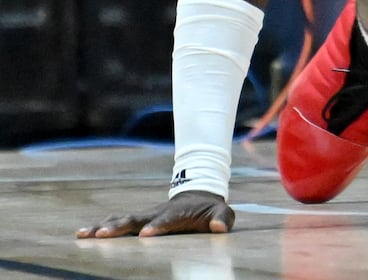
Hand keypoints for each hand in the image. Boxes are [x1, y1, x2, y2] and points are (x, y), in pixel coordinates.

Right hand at [76, 191, 234, 238]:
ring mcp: (145, 215)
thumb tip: (219, 227)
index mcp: (176, 214)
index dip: (157, 227)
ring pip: (121, 219)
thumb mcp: (222, 213)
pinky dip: (100, 226)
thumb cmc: (209, 209)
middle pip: (136, 219)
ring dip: (103, 226)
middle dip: (120, 227)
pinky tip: (83, 233)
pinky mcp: (137, 220)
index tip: (145, 235)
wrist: (198, 196)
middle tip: (102, 235)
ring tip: (83, 234)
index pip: (165, 221)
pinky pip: (116, 222)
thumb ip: (222, 219)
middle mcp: (156, 213)